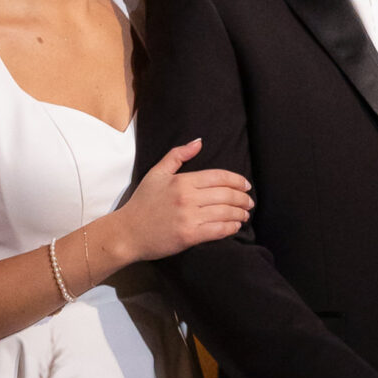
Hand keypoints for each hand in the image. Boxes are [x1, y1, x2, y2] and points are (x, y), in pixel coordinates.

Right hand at [117, 139, 252, 262]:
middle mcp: (187, 198)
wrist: (128, 233)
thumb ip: (178, 155)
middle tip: (249, 202)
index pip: (218, 176)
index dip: (237, 180)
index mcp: (182, 181)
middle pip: (226, 194)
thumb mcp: (157, 173)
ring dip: (240, 214)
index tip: (246, 186)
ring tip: (245, 215)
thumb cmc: (142, 203)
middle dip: (243, 198)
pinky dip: (231, 228)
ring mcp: (189, 217)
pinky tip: (235, 226)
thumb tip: (199, 141)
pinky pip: (218, 230)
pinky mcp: (189, 236)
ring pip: (225, 212)